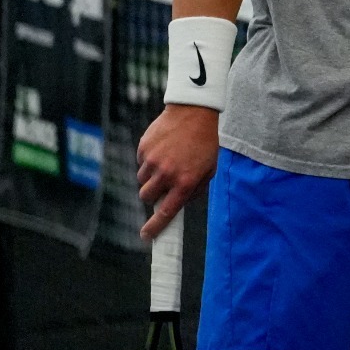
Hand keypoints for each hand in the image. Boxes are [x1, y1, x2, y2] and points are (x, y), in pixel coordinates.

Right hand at [135, 104, 219, 239]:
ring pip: (142, 180)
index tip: (147, 236)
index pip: (166, 212)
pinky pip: (140, 163)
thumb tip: (179, 204)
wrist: (193, 113)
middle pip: (146, 197)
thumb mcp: (209, 168)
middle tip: (163, 183)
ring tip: (168, 160)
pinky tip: (163, 148)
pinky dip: (148, 161)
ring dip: (151, 176)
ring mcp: (153, 161)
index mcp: (185, 182)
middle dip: (152, 195)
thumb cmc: (204, 143)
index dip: (155, 227)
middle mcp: (167, 174)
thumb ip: (195, 189)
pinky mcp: (143, 149)